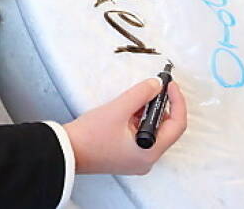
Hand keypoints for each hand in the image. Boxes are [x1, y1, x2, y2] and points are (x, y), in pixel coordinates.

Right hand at [63, 78, 186, 174]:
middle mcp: (147, 159)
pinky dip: (138, 120)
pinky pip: (141, 135)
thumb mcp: (117, 110)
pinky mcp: (127, 155)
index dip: (176, 102)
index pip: (177, 125)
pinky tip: (128, 109)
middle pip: (166, 129)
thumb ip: (140, 94)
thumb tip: (156, 85)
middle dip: (161, 105)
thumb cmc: (89, 137)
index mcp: (150, 152)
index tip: (170, 85)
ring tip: (136, 97)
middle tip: (155, 87)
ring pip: (153, 131)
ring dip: (148, 112)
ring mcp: (137, 159)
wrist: (66, 151)